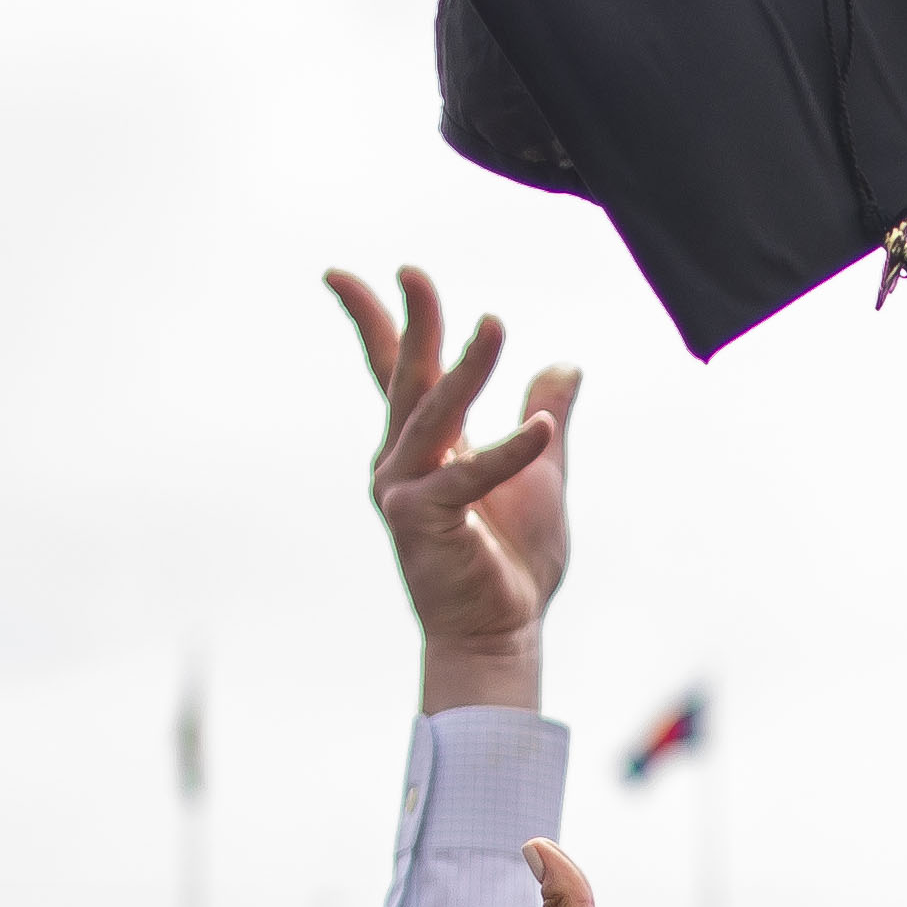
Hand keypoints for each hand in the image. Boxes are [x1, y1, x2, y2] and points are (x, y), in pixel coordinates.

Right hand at [334, 267, 576, 715]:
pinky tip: (542, 427)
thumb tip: (564, 365)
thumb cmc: (512, 561)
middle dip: (412, 322)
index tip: (342, 273)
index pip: (395, 371)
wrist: (501, 633)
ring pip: (436, 414)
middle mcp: (403, 461)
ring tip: (495, 323)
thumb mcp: (542, 473)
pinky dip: (508, 452)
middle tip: (413, 273)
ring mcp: (405, 490)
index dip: (374, 320)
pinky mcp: (424, 522)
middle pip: (406, 377)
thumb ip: (547, 415)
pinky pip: (470, 477)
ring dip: (467, 369)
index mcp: (426, 446)